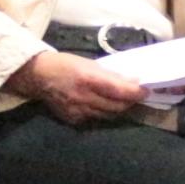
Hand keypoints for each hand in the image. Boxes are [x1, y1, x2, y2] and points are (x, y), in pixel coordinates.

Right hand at [9, 49, 146, 124]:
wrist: (38, 77)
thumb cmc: (65, 64)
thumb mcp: (88, 64)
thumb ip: (109, 75)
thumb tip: (130, 81)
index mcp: (89, 79)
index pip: (120, 90)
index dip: (136, 92)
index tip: (146, 91)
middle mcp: (85, 98)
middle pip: (117, 107)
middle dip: (130, 102)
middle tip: (136, 96)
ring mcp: (79, 111)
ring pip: (108, 116)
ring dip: (118, 109)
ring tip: (122, 101)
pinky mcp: (73, 120)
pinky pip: (94, 119)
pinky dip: (102, 113)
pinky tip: (101, 106)